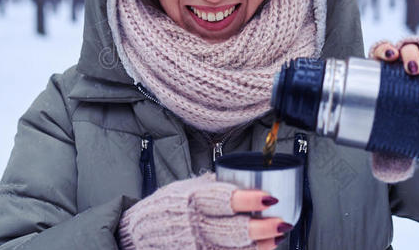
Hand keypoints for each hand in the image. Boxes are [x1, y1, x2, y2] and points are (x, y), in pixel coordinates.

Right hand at [118, 173, 290, 249]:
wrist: (136, 236)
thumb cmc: (162, 209)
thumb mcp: (182, 188)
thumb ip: (210, 185)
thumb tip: (240, 176)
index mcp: (190, 199)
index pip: (223, 199)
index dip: (248, 200)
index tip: (269, 197)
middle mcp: (193, 226)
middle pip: (233, 230)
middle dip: (261, 229)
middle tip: (281, 222)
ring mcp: (194, 247)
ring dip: (259, 247)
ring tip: (276, 238)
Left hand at [367, 35, 418, 183]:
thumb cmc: (413, 126)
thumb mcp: (398, 139)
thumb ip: (389, 154)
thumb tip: (385, 174)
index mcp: (393, 69)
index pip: (384, 50)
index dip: (385, 49)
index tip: (389, 57)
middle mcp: (417, 59)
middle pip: (412, 46)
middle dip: (412, 54)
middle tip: (414, 70)